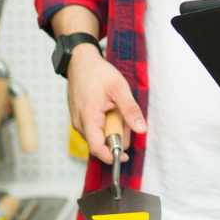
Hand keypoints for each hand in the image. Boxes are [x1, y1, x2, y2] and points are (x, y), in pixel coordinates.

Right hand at [67, 46, 145, 163]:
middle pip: (101, 143)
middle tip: (126, 118)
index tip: (124, 157)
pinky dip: (106, 124)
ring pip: (99, 136)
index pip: (97, 148)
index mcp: (88, 117)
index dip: (111, 156)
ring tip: (116, 109)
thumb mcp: (119, 89)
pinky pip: (95, 129)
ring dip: (112, 128)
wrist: (81, 63)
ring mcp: (78, 121)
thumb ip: (130, 110)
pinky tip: (109, 109)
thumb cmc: (97, 73)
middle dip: (117, 136)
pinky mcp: (80, 119)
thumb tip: (141, 129)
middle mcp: (80, 123)